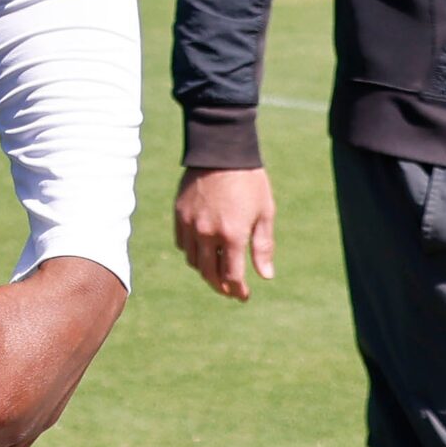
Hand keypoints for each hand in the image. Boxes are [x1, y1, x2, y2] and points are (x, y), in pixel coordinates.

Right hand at [173, 167, 275, 300]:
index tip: (244, 295)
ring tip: (217, 270)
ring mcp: (190, 224)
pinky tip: (203, 251)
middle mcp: (207, 233)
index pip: (231, 276)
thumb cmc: (249, 181)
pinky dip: (192, 252)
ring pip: (193, 261)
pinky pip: (182, 243)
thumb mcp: (264, 213)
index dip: (238, 290)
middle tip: (230, 290)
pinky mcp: (180, 215)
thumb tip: (265, 276)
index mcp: (232, 234)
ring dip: (206, 270)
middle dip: (221, 287)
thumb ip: (263, 246)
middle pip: (209, 274)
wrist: (221, 151)